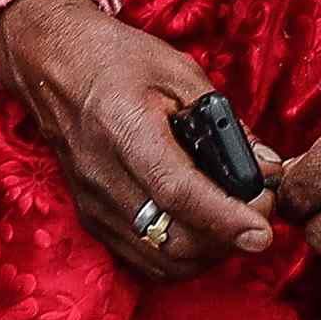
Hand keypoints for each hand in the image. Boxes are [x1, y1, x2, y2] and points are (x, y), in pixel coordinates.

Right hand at [0, 0, 278, 280]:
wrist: (54, 66)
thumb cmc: (120, 60)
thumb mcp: (182, 73)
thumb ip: (225, 125)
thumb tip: (266, 168)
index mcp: (125, 130)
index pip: (178, 191)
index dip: (225, 218)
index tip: (263, 232)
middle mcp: (103, 176)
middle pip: (171, 239)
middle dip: (226, 239)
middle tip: (260, 212)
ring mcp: (93, 203)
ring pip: (159, 259)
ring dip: (207, 253)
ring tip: (235, 221)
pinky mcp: (91, 217)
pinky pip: (142, 257)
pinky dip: (180, 255)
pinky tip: (203, 230)